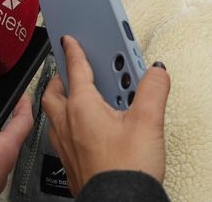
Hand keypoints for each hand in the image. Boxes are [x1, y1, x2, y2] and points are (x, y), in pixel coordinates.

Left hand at [42, 36, 169, 196]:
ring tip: (82, 97)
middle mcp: (68, 125)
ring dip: (63, 101)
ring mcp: (66, 146)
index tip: (69, 40)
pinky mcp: (71, 163)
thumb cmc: (125, 170)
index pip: (75, 70)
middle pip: (55, 92)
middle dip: (62, 77)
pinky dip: (69, 124)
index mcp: (82, 108)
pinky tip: (86, 130)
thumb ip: (153, 90)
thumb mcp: (148, 122)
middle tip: (73, 69)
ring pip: (55, 115)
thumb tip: (156, 71)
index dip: (73, 51)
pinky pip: (62, 135)